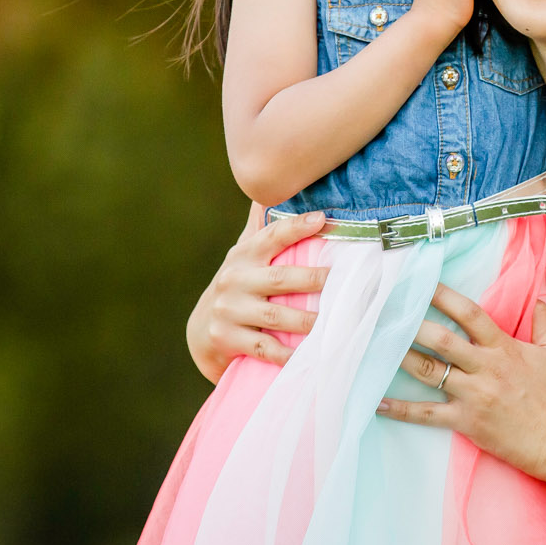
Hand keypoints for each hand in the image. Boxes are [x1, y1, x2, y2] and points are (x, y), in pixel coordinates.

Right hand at [184, 203, 329, 382]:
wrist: (202, 330)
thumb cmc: (238, 285)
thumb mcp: (246, 254)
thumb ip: (264, 229)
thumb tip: (272, 189)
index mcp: (244, 254)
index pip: (272, 235)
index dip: (296, 226)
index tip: (323, 219)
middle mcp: (234, 279)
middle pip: (280, 278)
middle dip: (313, 279)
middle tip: (343, 281)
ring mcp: (229, 310)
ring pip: (275, 315)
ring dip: (307, 319)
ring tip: (335, 320)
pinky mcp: (227, 338)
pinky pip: (265, 347)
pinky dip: (288, 353)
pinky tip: (310, 355)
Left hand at [376, 283, 545, 484]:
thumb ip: (544, 325)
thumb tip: (540, 302)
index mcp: (505, 348)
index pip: (470, 313)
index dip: (444, 295)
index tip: (421, 283)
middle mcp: (485, 368)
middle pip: (441, 339)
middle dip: (412, 323)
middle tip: (387, 309)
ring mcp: (474, 396)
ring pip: (429, 371)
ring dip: (401, 356)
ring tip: (375, 345)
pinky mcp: (467, 422)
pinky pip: (427, 414)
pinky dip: (401, 409)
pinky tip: (378, 402)